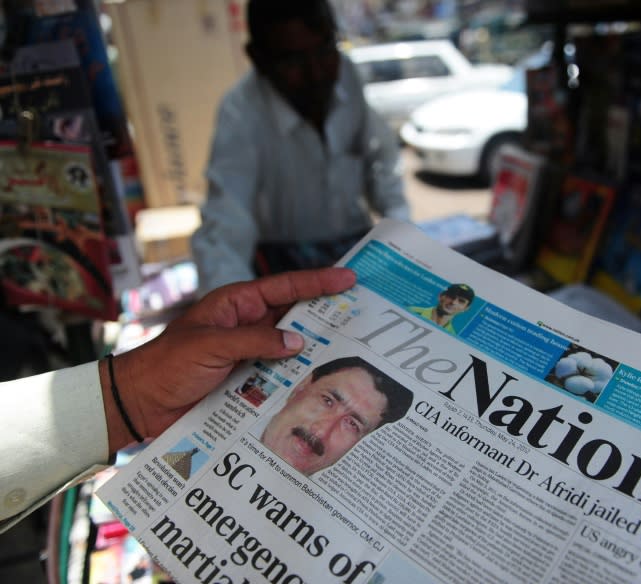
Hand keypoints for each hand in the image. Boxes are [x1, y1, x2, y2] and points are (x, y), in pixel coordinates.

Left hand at [100, 267, 355, 452]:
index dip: (319, 282)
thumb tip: (298, 343)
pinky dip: (297, 376)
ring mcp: (248, 352)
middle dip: (326, 313)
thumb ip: (255, 341)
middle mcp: (247, 324)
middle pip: (294, 315)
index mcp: (237, 304)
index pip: (285, 287)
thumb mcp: (210, 346)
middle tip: (362, 314)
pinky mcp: (246, 379)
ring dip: (314, 349)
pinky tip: (318, 381)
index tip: (349, 278)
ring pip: (290, 346)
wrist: (139, 402)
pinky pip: (279, 373)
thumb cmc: (167, 364)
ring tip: (350, 349)